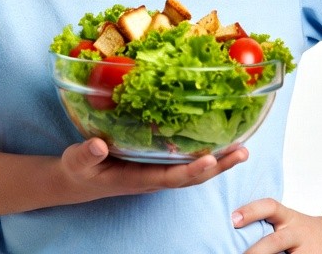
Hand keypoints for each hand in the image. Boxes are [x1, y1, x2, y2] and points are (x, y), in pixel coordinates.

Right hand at [59, 138, 248, 202]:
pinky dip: (205, 153)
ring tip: (242, 148)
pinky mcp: (157, 162)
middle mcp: (154, 177)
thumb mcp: (78, 161)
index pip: (170, 177)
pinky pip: (185, 159)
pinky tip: (218, 140)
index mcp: (138, 179)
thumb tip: (98, 144)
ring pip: (193, 169)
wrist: (79, 180)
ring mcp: (157, 171)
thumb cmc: (80, 170)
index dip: (191, 170)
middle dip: (218, 166)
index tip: (209, 161)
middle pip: (192, 176)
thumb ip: (87, 154)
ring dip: (218, 161)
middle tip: (243, 151)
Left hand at [232, 199, 321, 253]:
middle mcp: (297, 234)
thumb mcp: (290, 222)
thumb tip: (234, 226)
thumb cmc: (306, 232)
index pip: (270, 207)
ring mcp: (306, 252)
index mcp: (289, 219)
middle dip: (256, 252)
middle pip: (275, 242)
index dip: (252, 210)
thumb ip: (268, 224)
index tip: (233, 218)